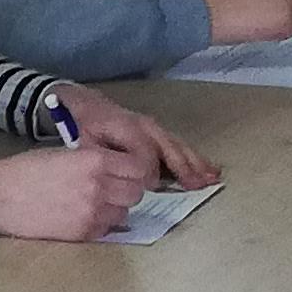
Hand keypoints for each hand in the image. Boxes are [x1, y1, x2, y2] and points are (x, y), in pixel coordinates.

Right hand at [0, 139, 158, 239]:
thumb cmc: (27, 169)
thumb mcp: (65, 153)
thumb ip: (94, 160)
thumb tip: (116, 169)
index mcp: (95, 160)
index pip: (138, 168)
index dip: (134, 171)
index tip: (126, 173)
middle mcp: (99, 186)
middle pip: (136, 193)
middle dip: (127, 191)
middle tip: (112, 189)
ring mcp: (92, 212)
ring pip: (124, 213)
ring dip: (115, 209)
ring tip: (95, 204)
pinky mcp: (83, 233)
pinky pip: (107, 230)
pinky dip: (101, 224)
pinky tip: (82, 216)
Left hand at [58, 90, 214, 188]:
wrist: (79, 104)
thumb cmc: (82, 127)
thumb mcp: (87, 142)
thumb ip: (108, 158)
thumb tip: (137, 174)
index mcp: (127, 126)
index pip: (144, 153)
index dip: (148, 171)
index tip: (150, 187)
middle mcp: (145, 125)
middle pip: (169, 146)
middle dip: (184, 166)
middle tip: (199, 185)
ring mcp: (153, 128)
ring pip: (178, 146)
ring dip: (195, 163)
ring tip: (211, 178)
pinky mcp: (156, 133)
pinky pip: (178, 145)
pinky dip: (194, 158)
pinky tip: (208, 170)